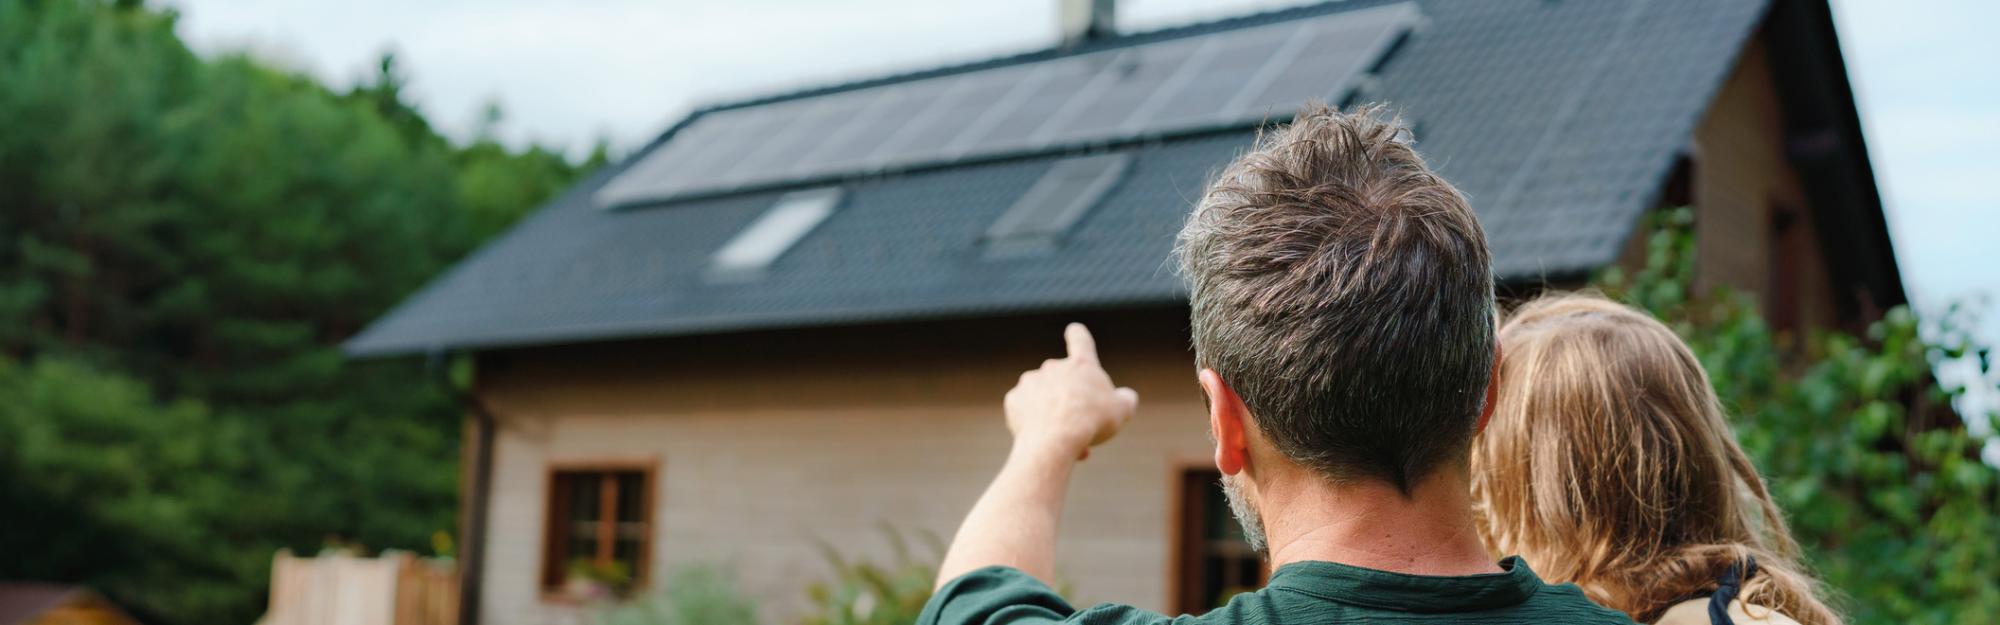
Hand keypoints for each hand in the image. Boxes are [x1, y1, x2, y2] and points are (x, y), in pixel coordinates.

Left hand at [1004, 323, 1137, 459]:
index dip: (1078, 335)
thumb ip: (1125, 399)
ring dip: (1053, 415)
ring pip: (1044, 399)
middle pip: (1063, 381)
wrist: (1054, 440)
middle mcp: (1053, 366)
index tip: (1073, 331)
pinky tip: (1044, 438)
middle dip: (1070, 402)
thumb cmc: (1091, 422)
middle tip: (1081, 426)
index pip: (1080, 340)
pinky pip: (1026, 411)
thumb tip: (1126, 397)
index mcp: (1080, 365)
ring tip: (1064, 440)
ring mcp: (1030, 382)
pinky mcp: (1013, 400)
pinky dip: (1034, 423)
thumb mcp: (1122, 411)